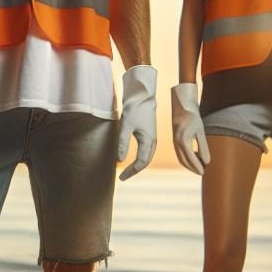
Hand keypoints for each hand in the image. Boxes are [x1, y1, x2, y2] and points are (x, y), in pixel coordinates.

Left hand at [118, 65, 156, 180]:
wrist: (143, 94)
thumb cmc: (135, 108)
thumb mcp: (126, 125)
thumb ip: (123, 143)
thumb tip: (120, 160)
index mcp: (149, 141)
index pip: (140, 163)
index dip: (131, 171)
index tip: (121, 177)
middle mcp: (152, 141)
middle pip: (145, 161)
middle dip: (134, 170)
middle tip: (123, 177)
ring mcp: (152, 137)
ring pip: (147, 156)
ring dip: (138, 165)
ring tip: (128, 170)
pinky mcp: (148, 132)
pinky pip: (146, 150)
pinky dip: (140, 157)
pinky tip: (133, 158)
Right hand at [171, 83, 210, 174]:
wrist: (181, 104)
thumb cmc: (193, 116)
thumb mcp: (200, 131)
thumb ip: (203, 147)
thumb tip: (206, 162)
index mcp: (183, 139)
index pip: (190, 158)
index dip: (197, 166)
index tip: (203, 173)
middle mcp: (176, 141)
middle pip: (183, 160)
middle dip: (192, 168)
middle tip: (202, 173)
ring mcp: (174, 140)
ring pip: (180, 157)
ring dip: (189, 164)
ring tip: (199, 167)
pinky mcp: (175, 138)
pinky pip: (179, 152)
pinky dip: (186, 158)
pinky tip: (194, 157)